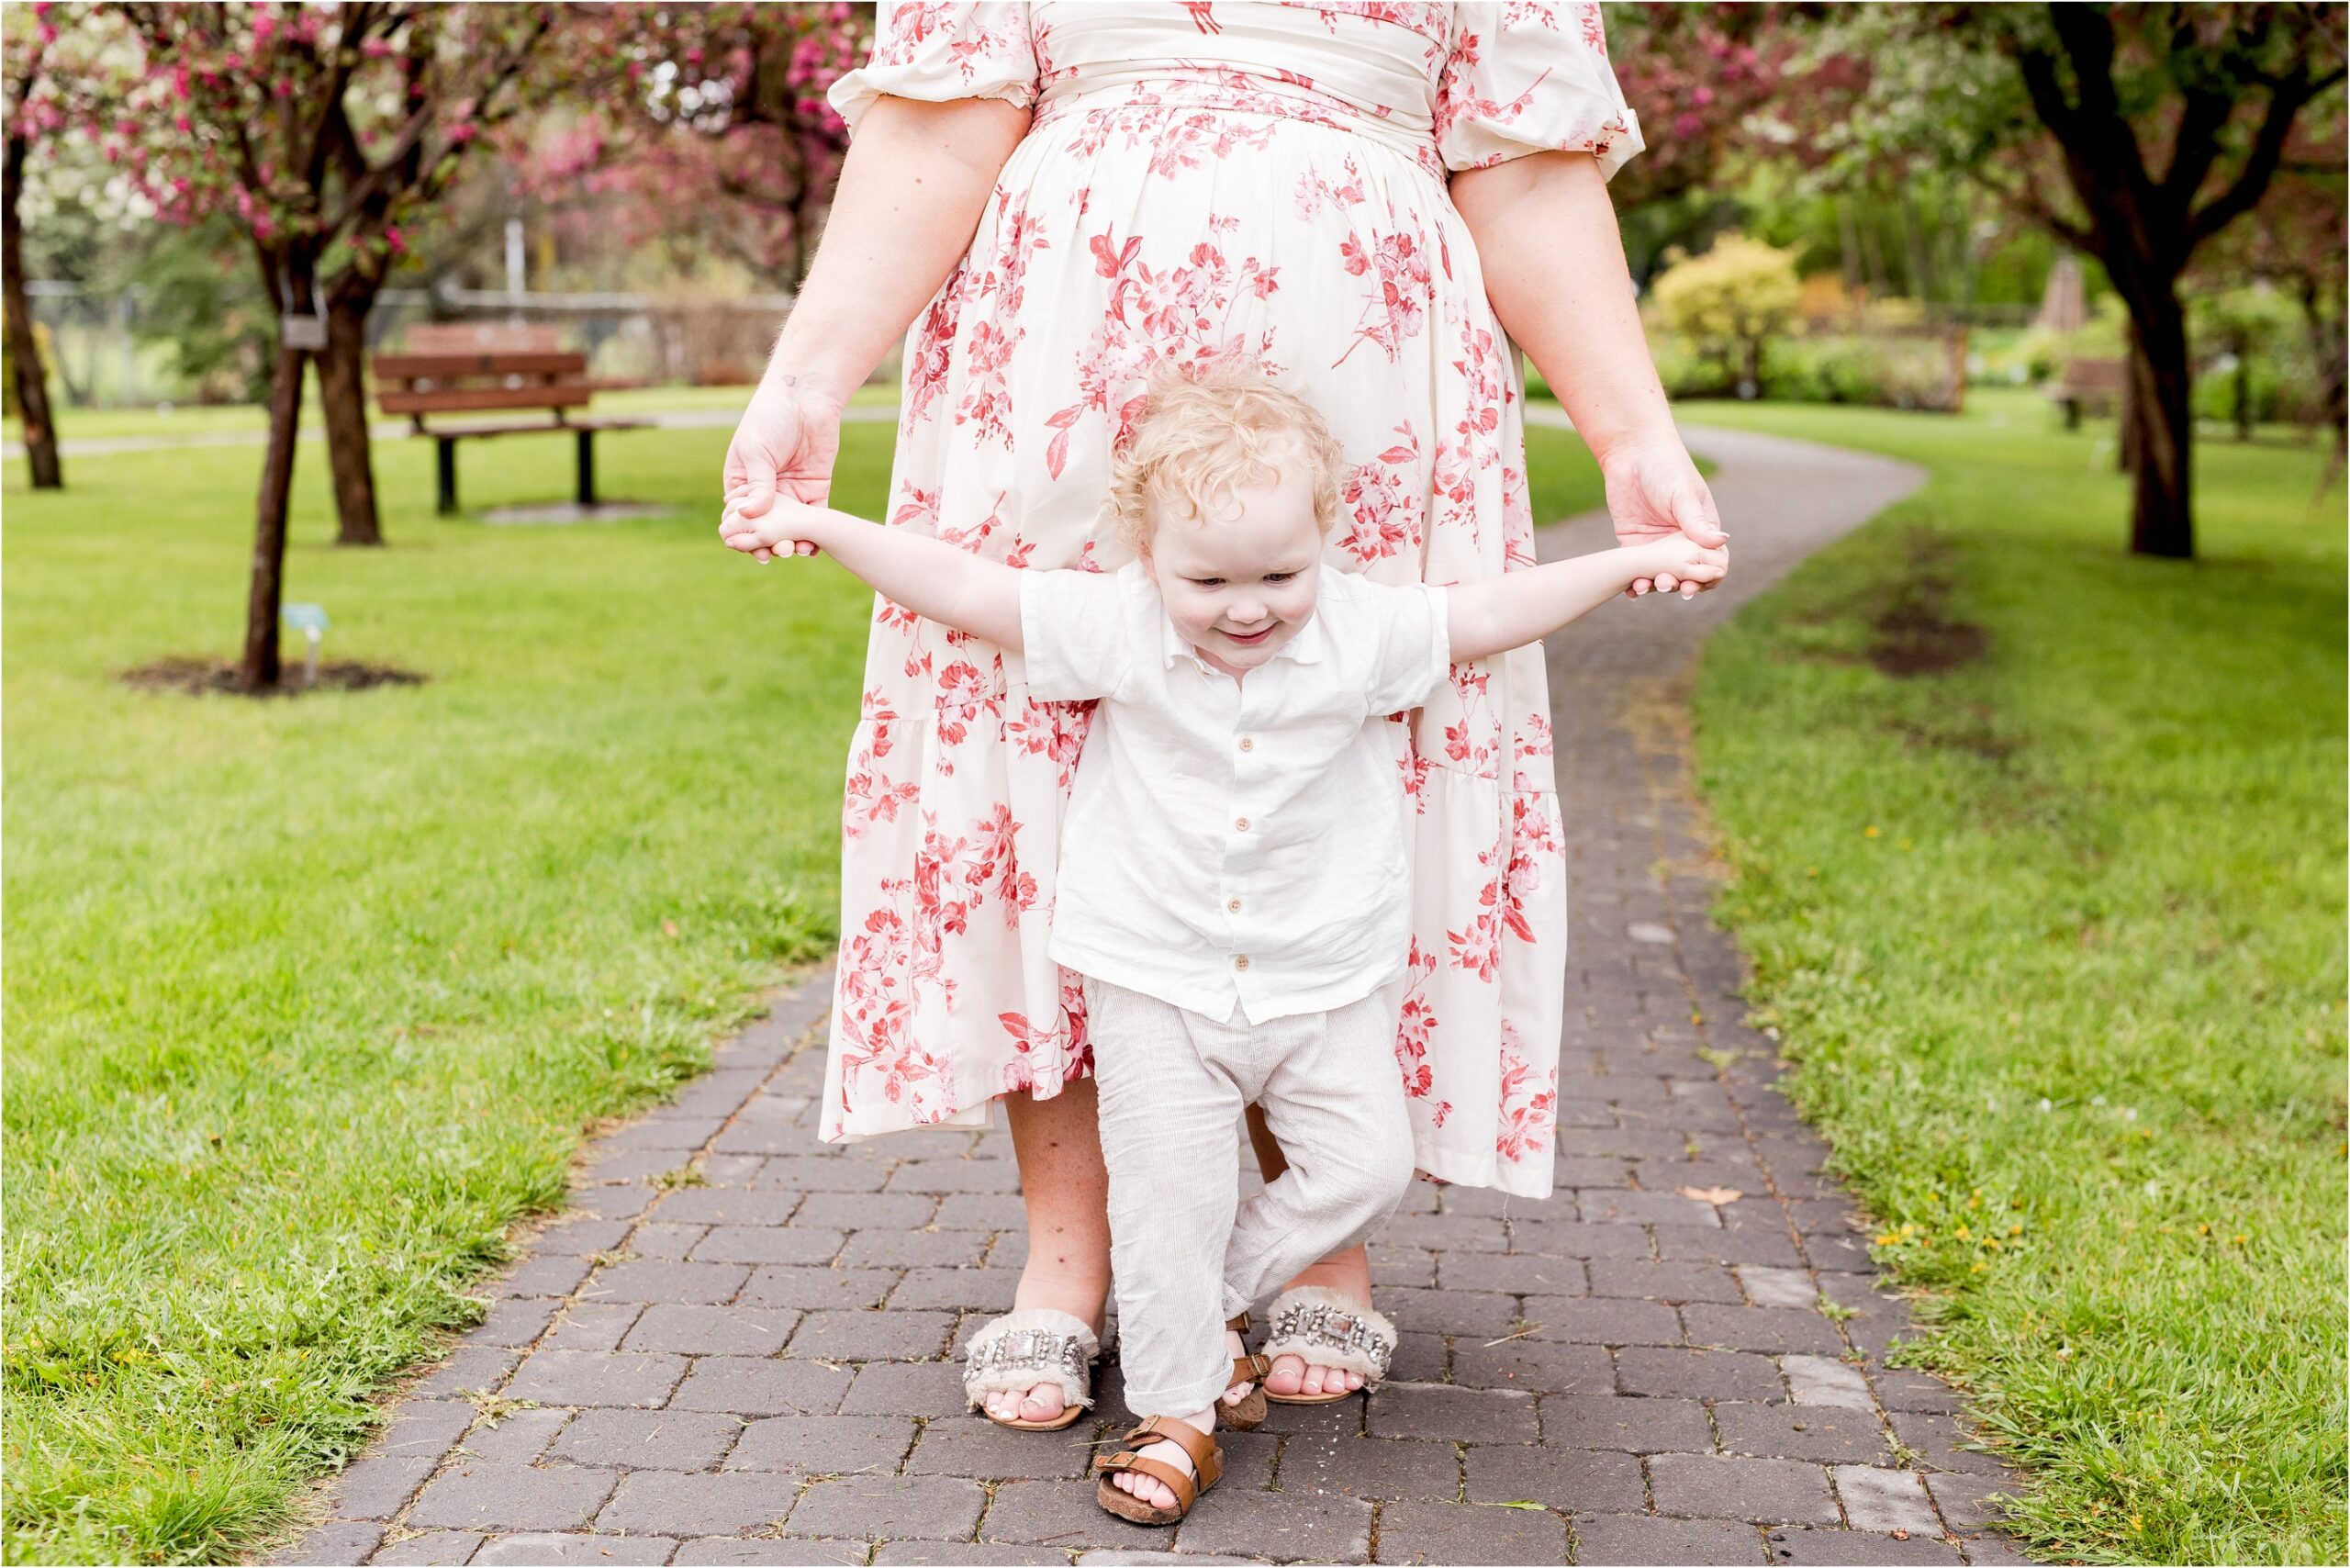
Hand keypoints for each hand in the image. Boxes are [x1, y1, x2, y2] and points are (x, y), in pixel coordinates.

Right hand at [720, 377, 844, 561]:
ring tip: (794, 550)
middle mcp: (765, 493)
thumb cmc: (770, 419)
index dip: (743, 534)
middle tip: (775, 552)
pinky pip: (814, 518)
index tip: (749, 546)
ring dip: (791, 542)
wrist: (805, 399)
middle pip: (766, 528)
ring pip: (790, 528)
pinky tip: (812, 547)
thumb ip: (757, 485)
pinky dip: (813, 535)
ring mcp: (791, 494)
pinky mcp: (814, 490)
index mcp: (741, 484)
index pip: (739, 517)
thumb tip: (751, 515)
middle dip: (768, 543)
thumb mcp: (756, 452)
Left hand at [1600, 436, 1726, 596]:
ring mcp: (1656, 545)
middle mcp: (1680, 542)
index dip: (1705, 577)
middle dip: (1678, 584)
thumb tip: (1721, 541)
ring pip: (1660, 575)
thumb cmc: (1666, 467)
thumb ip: (1697, 521)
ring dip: (1655, 585)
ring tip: (1645, 588)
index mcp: (1701, 530)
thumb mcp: (1682, 494)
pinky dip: (1635, 582)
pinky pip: (1636, 569)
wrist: (1631, 455)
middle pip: (1684, 574)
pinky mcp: (1633, 543)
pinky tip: (1631, 591)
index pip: (1711, 562)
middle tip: (1668, 586)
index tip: (1695, 585)